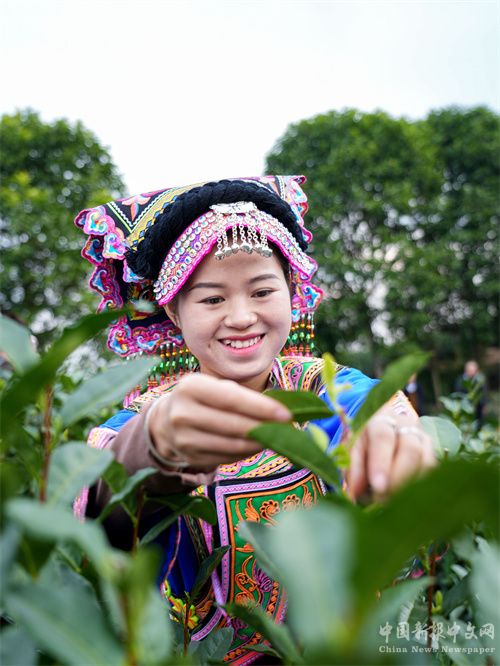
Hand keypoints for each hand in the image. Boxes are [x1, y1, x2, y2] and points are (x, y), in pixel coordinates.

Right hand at [147, 374, 290, 470]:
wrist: (165, 421)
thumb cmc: (202, 398)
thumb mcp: (215, 387)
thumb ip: (243, 397)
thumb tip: (278, 413)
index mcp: (190, 387)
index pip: (232, 399)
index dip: (261, 408)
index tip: (286, 414)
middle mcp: (183, 413)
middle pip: (234, 425)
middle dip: (265, 428)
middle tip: (287, 428)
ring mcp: (184, 439)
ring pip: (232, 445)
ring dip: (258, 443)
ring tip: (275, 437)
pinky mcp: (190, 458)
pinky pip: (226, 458)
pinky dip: (245, 453)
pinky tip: (256, 445)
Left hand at [345, 409, 435, 500]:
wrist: (390, 426)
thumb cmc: (368, 442)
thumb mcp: (355, 449)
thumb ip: (354, 469)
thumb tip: (356, 492)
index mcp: (381, 422)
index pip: (383, 438)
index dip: (381, 462)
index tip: (378, 486)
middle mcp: (406, 427)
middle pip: (410, 450)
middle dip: (399, 479)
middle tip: (385, 502)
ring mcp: (424, 440)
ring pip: (427, 463)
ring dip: (413, 487)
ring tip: (396, 505)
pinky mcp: (435, 454)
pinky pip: (435, 473)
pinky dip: (424, 490)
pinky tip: (412, 503)